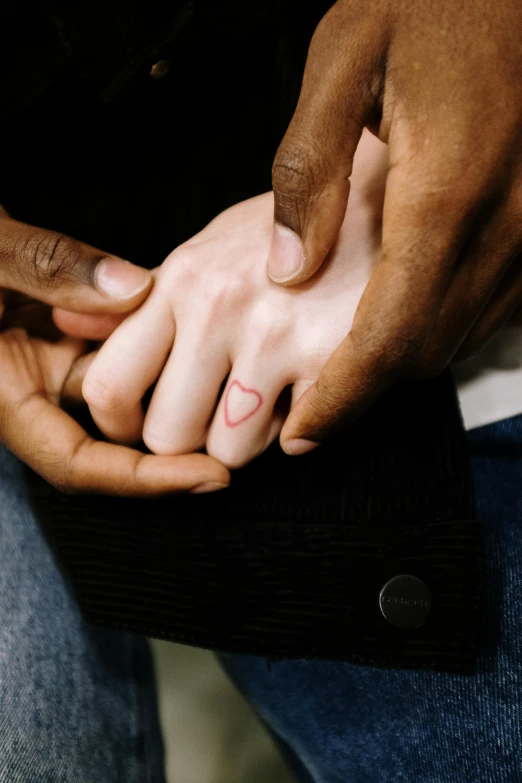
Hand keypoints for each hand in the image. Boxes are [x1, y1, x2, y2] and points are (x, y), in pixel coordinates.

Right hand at [0, 207, 228, 492]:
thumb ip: (48, 267)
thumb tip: (135, 289)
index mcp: (1, 391)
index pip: (79, 465)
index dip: (146, 479)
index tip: (211, 476)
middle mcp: (28, 384)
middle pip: (116, 431)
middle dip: (178, 430)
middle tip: (249, 418)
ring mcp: (48, 356)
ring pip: (126, 381)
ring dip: (172, 371)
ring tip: (235, 357)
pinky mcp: (61, 327)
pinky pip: (118, 341)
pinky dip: (152, 331)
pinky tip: (191, 311)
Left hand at [80, 133, 386, 466]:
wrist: (389, 202)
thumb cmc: (292, 232)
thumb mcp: (209, 248)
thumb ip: (145, 300)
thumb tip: (73, 330)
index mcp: (181, 280)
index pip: (110, 386)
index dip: (120, 424)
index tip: (143, 423)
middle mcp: (220, 309)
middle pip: (167, 437)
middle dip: (190, 437)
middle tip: (215, 412)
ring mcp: (278, 338)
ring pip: (230, 453)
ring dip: (248, 436)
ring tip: (270, 392)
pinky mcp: (335, 362)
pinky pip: (295, 442)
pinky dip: (300, 426)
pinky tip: (311, 385)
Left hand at [267, 0, 521, 447]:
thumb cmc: (435, 2)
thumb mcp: (347, 60)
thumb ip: (310, 171)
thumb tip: (286, 271)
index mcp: (445, 190)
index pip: (387, 334)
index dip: (341, 396)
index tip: (302, 434)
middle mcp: (502, 227)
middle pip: (424, 352)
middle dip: (363, 389)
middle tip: (304, 404)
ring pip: (457, 338)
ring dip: (396, 362)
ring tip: (340, 367)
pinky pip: (487, 310)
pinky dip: (434, 327)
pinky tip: (395, 313)